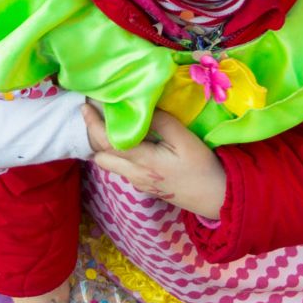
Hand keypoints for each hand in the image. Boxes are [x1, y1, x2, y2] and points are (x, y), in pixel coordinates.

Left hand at [82, 106, 226, 219]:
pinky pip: (121, 168)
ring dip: (104, 145)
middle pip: (100, 156)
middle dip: (93, 135)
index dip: (92, 124)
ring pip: (109, 164)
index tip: (86, 106)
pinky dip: (116, 152)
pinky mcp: (145, 186)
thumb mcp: (184, 138)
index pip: (107, 142)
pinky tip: (126, 139)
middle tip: (96, 113)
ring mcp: (138, 183)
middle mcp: (135, 175)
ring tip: (109, 123)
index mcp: (143, 162)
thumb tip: (138, 107)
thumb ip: (159, 121)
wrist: (216, 197)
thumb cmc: (202, 166)